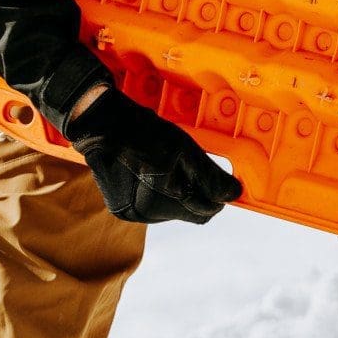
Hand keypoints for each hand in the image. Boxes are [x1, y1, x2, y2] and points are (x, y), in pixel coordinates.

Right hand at [61, 86, 240, 223]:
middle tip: (199, 170)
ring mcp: (130, 211)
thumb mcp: (184, 149)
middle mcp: (143, 212)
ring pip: (172, 211)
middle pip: (188, 214)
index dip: (218, 196)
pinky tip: (157, 172)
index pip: (204, 212)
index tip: (225, 183)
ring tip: (172, 166)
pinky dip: (162, 193)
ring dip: (180, 194)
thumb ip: (210, 176)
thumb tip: (234, 194)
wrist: (103, 124)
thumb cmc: (145, 132)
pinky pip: (154, 206)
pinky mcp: (121, 207)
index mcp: (159, 199)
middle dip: (199, 195)